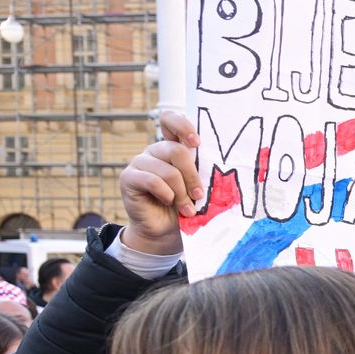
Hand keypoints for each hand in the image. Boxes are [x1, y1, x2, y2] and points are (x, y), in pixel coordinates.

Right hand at [118, 111, 200, 255]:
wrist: (165, 233)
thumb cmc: (186, 209)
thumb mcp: (199, 189)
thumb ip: (204, 174)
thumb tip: (226, 166)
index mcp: (173, 148)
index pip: (170, 120)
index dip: (183, 125)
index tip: (197, 142)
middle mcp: (155, 152)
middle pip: (176, 151)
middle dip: (192, 176)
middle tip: (199, 195)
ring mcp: (140, 162)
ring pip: (167, 170)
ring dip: (182, 193)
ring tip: (187, 209)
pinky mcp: (129, 177)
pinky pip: (152, 181)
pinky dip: (166, 194)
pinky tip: (168, 202)